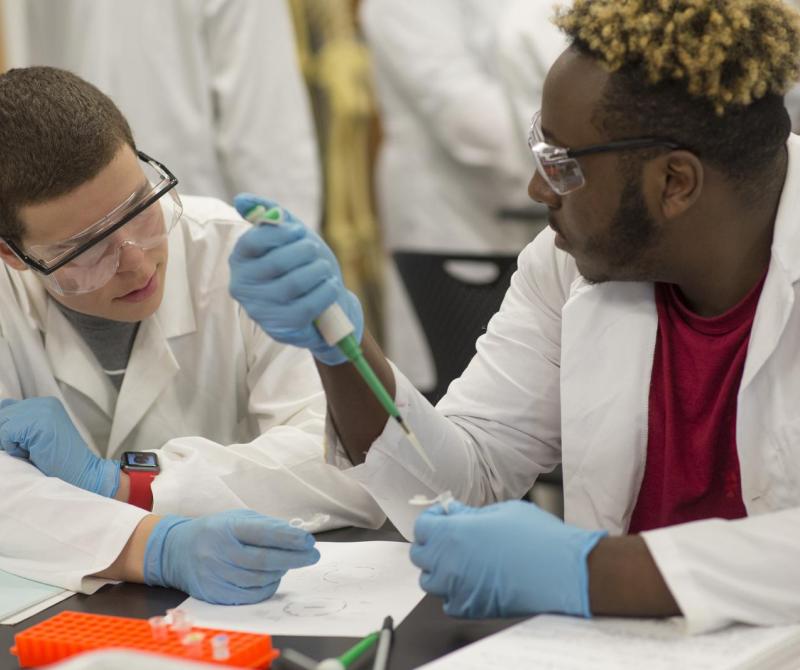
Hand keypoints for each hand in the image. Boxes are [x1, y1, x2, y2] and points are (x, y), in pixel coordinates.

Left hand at [0, 397, 118, 496]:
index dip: (6, 426)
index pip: (6, 407)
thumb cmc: (57, 460)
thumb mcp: (36, 435)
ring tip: (32, 450)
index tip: (19, 441)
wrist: (82, 471)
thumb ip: (19, 422)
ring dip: (10, 442)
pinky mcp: (39, 423)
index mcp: (45, 403)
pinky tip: (32, 452)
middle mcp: (44, 403)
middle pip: (3, 414)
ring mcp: (43, 411)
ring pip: (3, 423)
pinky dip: (13, 448)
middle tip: (28, 449)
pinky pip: (6, 433)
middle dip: (6, 435)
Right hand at [144, 510, 320, 604]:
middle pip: (263, 560)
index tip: (308, 541)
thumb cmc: (215, 532)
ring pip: (259, 580)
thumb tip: (297, 536)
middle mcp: (218, 552)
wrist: (176, 551)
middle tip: (312, 555)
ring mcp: (214, 575)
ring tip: (289, 563)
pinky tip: (273, 578)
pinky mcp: (214, 594)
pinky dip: (267, 588)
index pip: (262, 534)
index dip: (288, 538)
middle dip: (293, 558)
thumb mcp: (237, 519)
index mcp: (226, 528)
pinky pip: (249, 596)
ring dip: (281, 572)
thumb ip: (266, 526)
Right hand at [228, 194, 363, 365]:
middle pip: (277, 262)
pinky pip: (308, 305)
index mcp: (239, 261)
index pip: (254, 241)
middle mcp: (243, 287)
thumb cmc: (302, 267)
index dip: (281, 232)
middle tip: (314, 250)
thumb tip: (241, 199)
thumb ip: (269, 215)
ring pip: (294, 283)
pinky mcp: (281, 328)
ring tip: (324, 268)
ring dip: (317, 270)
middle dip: (304, 251)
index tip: (299, 231)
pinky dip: (325, 291)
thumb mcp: (288, 237)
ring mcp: (261, 310)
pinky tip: (331, 285)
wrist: (323, 307)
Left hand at [410, 500, 606, 617]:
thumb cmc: (536, 538)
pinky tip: (472, 581)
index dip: (432, 519)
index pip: (422, 526)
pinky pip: (448, 602)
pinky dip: (454, 592)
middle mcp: (447, 563)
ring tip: (462, 560)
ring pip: (430, 581)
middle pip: (420, 554)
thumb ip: (471, 513)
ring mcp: (456, 589)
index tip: (444, 516)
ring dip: (440, 569)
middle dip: (432, 543)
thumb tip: (455, 512)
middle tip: (451, 537)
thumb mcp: (502, 512)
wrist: (561, 572)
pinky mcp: (470, 608)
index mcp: (452, 534)